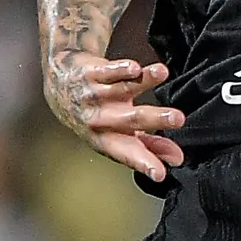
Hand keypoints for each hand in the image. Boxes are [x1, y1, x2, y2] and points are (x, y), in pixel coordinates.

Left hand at [49, 56, 185, 181]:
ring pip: (121, 88)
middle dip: (154, 119)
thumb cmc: (97, 115)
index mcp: (107, 140)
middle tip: (178, 119)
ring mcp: (94, 96)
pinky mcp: (91, 74)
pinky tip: (136, 67)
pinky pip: (107, 71)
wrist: (61, 86)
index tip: (160, 173)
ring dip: (144, 81)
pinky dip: (121, 69)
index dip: (144, 163)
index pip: (127, 153)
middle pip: (129, 119)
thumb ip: (150, 147)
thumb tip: (177, 158)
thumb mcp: (120, 135)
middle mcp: (99, 119)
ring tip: (162, 74)